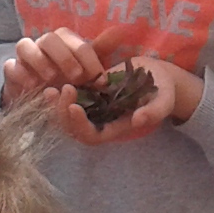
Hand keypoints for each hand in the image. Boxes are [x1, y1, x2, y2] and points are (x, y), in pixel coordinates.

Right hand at [2, 26, 108, 107]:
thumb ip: (102, 50)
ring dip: (40, 61)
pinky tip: (33, 86)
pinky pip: (10, 66)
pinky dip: (21, 74)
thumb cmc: (66, 79)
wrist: (39, 95)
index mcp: (65, 40)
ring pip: (25, 45)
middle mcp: (44, 44)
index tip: (100, 81)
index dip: (90, 60)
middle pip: (51, 38)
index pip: (77, 42)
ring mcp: (25, 56)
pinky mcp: (11, 70)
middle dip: (65, 58)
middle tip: (77, 78)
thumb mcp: (87, 68)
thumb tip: (122, 29)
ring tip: (52, 79)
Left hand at [49, 55, 198, 146]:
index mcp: (116, 127)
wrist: (159, 77)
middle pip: (73, 127)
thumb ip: (153, 112)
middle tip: (59, 91)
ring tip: (49, 89)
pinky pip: (70, 96)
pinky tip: (51, 79)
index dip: (80, 125)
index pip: (92, 135)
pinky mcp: (89, 92)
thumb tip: (138, 120)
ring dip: (56, 105)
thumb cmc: (163, 92)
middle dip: (62, 113)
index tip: (73, 107)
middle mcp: (100, 120)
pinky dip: (59, 92)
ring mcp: (93, 107)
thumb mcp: (164, 101)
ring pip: (67, 114)